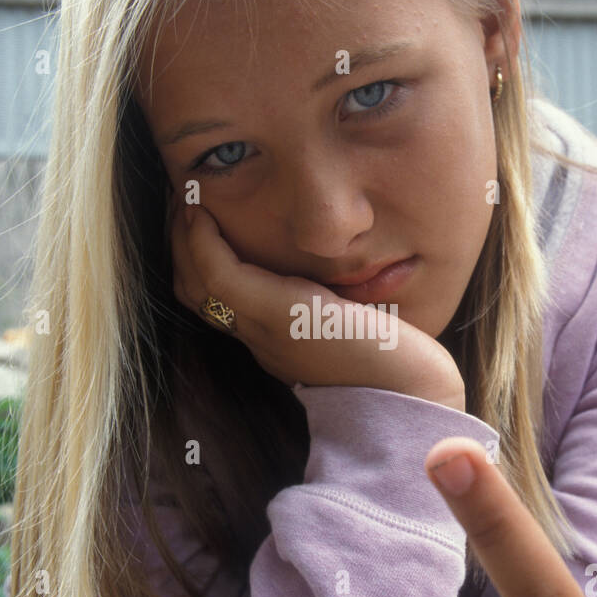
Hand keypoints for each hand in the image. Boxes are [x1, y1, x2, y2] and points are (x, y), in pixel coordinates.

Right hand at [168, 190, 464, 408]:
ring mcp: (267, 330)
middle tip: (182, 199)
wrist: (415, 399)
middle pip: (194, 291)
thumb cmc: (402, 363)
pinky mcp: (282, 317)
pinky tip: (202, 214)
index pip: (215, 299)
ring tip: (185, 198)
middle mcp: (263, 338)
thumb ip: (343, 300)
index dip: (197, 258)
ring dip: (182, 237)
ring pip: (196, 283)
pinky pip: (220, 276)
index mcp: (277, 340)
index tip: (199, 217)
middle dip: (180, 244)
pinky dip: (201, 243)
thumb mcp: (363, 321)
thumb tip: (347, 272)